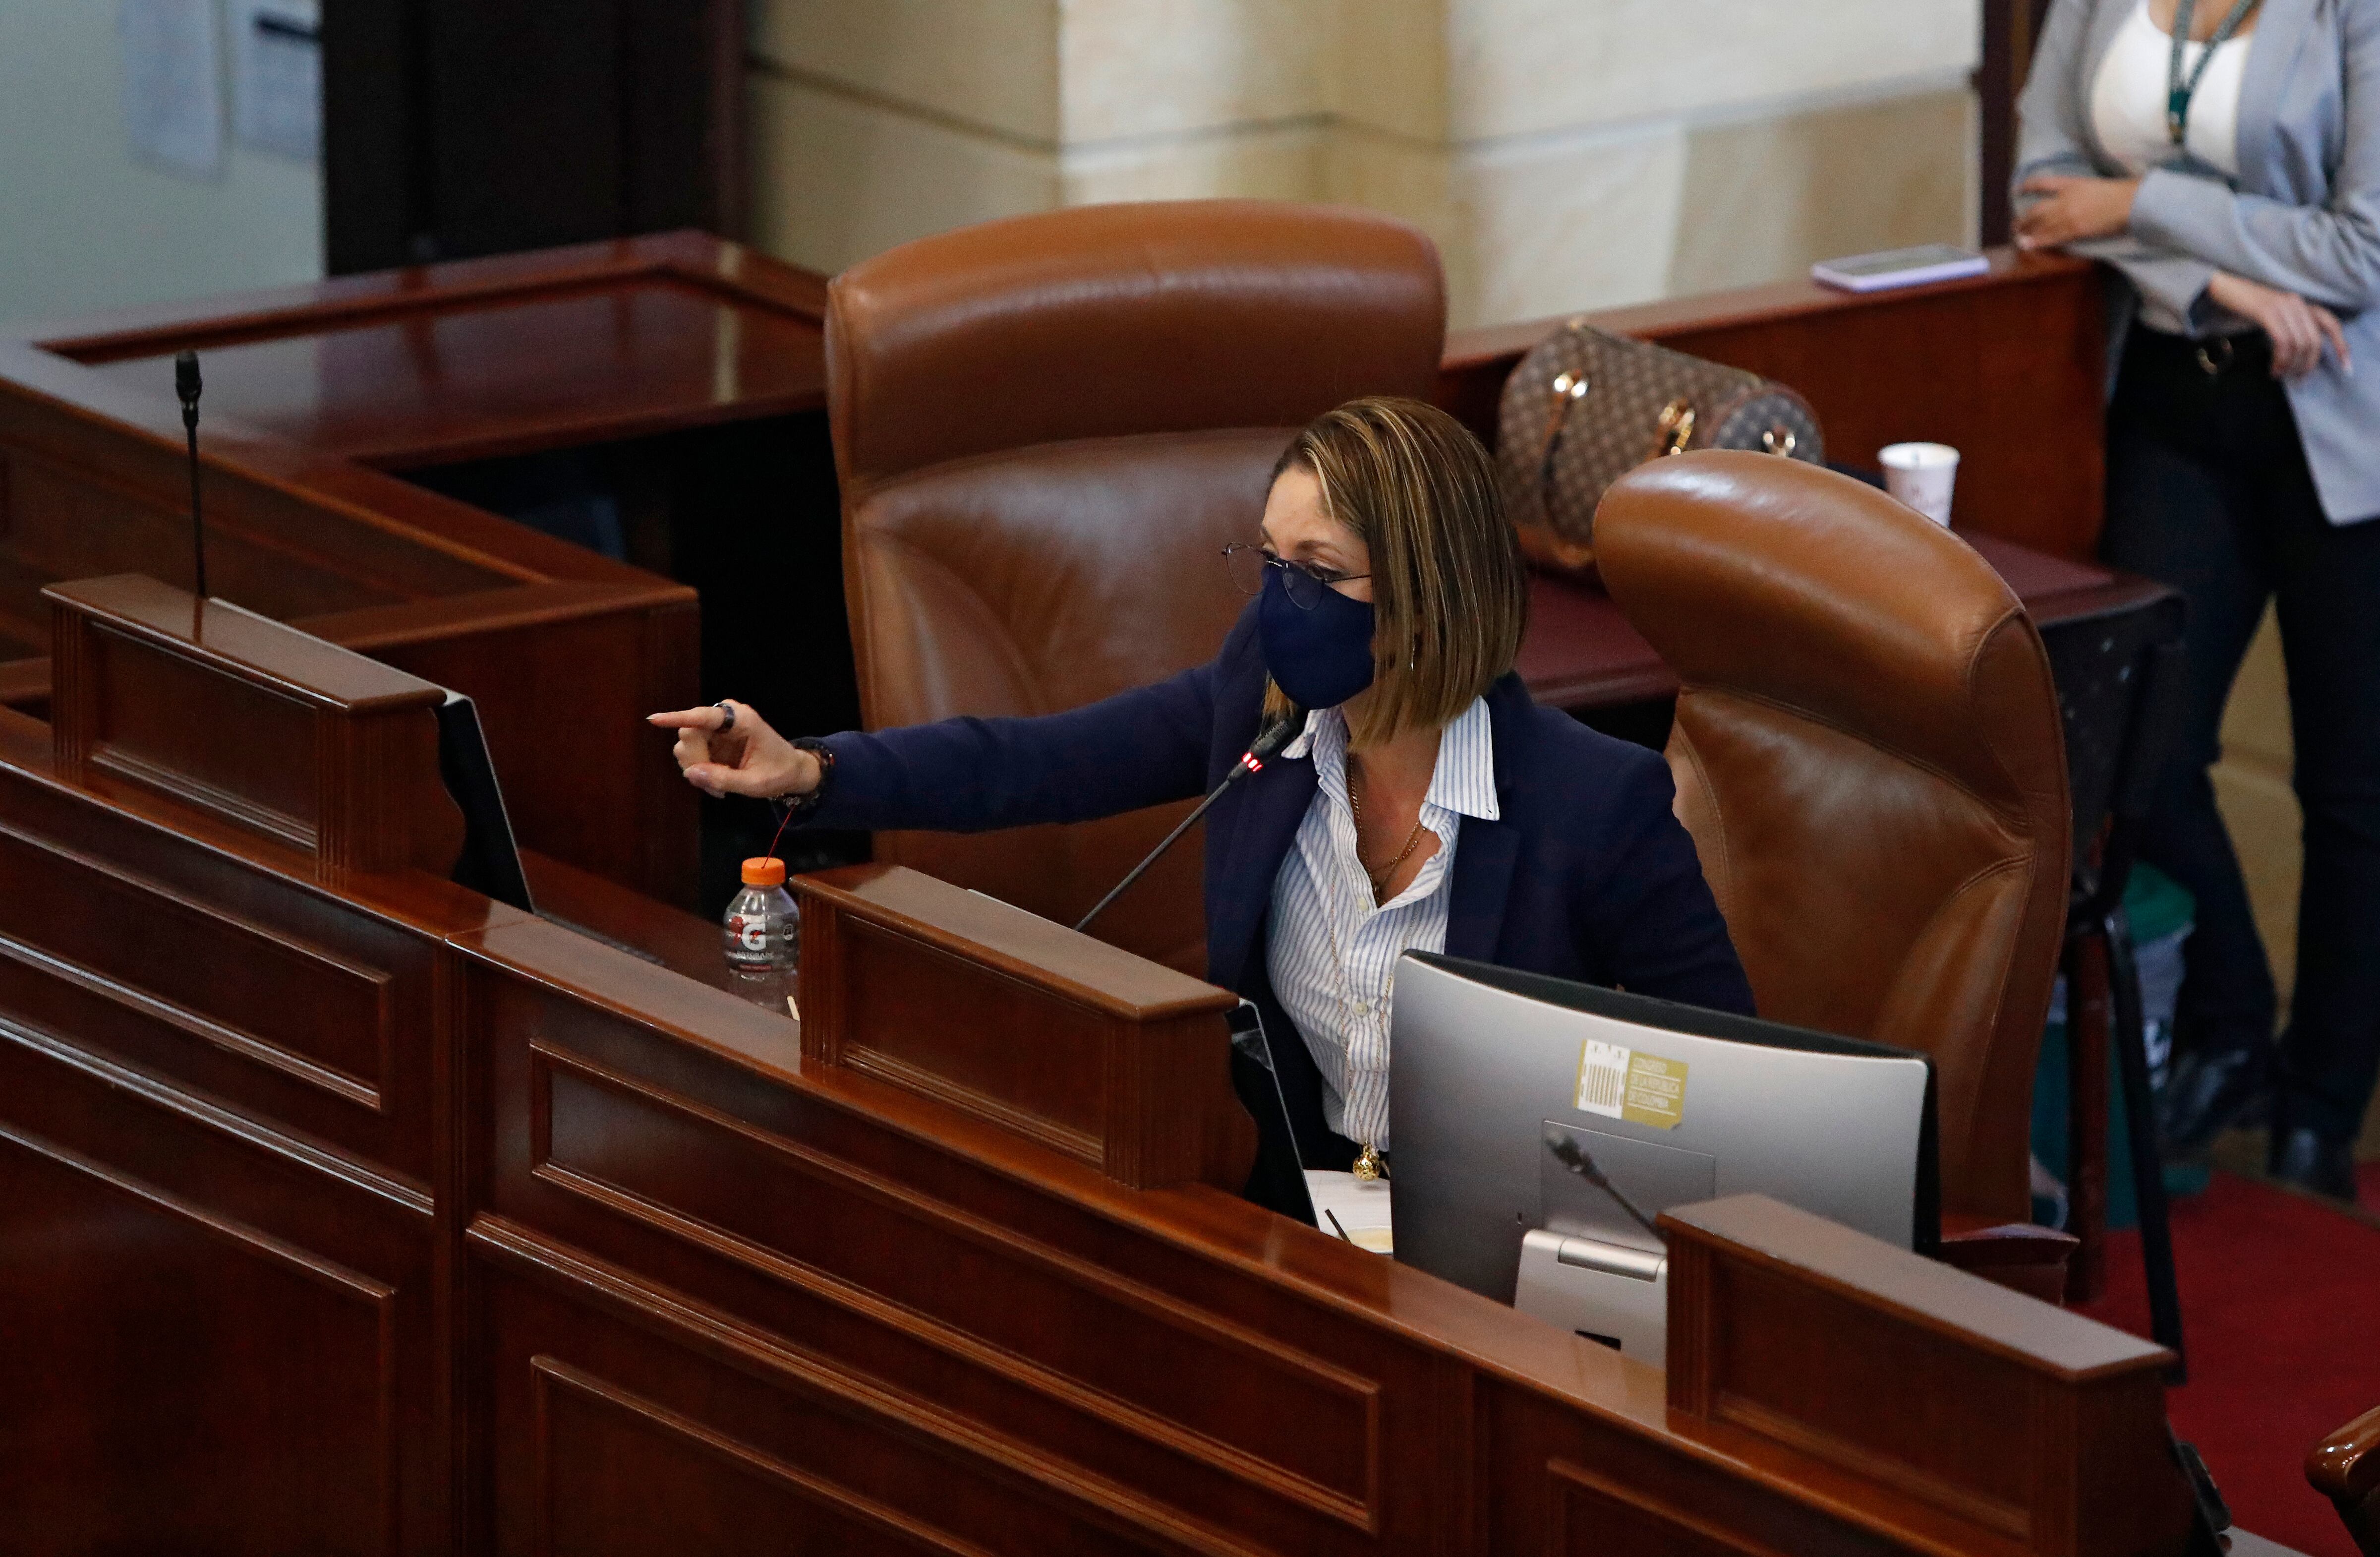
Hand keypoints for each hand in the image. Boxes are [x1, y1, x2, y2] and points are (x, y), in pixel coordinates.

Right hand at [646, 700, 819, 799]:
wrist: (791, 771)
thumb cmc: (779, 773)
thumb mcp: (755, 783)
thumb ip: (723, 778)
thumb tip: (690, 773)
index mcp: (741, 720)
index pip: (703, 716)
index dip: (677, 718)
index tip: (654, 720)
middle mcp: (725, 718)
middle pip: (689, 732)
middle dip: (694, 760)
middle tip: (713, 786)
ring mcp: (717, 728)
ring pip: (687, 744)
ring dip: (697, 768)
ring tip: (719, 787)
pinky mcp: (712, 740)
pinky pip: (692, 753)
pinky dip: (700, 771)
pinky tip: (716, 784)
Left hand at [2014, 174, 2141, 247]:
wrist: (2129, 201)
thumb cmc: (2120, 192)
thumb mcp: (2096, 184)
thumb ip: (2081, 191)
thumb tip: (2074, 199)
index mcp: (2072, 184)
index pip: (2044, 183)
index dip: (2029, 186)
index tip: (2018, 189)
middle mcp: (2065, 199)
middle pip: (2037, 209)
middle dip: (2025, 218)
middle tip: (2015, 225)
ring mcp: (2068, 215)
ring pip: (2041, 224)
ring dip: (2027, 232)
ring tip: (2018, 237)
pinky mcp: (2075, 230)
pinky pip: (2052, 237)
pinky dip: (2038, 241)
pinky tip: (2028, 245)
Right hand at [2206, 271, 2351, 378]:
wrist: (2224, 288)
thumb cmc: (2245, 305)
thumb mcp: (2273, 315)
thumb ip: (2287, 327)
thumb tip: (2296, 354)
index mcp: (2301, 304)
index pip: (2330, 325)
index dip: (2341, 346)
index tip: (2345, 367)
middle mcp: (2296, 303)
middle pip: (2314, 340)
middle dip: (2308, 364)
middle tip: (2297, 378)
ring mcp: (2282, 306)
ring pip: (2299, 343)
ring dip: (2291, 364)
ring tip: (2280, 374)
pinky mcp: (2267, 312)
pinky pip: (2282, 341)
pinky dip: (2280, 359)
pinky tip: (2273, 368)